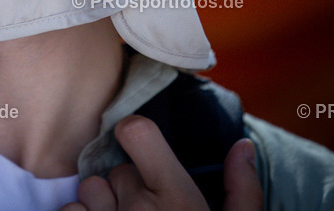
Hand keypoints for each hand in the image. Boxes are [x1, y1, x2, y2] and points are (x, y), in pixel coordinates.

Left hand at [60, 115, 262, 210]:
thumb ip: (243, 191)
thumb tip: (244, 145)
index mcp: (177, 198)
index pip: (136, 130)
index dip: (135, 135)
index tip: (139, 145)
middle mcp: (138, 209)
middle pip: (115, 169)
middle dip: (127, 186)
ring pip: (89, 190)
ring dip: (101, 204)